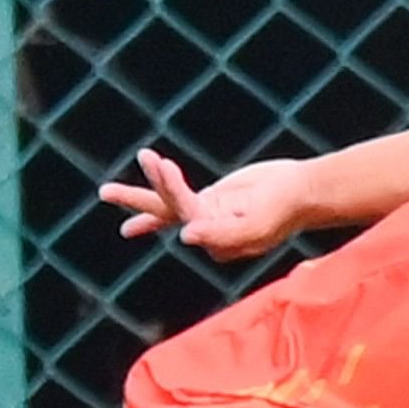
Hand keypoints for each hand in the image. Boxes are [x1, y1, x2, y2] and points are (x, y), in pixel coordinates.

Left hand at [99, 148, 312, 260]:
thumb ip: (223, 234)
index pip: (188, 215)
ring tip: (111, 185)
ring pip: (167, 201)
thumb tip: (185, 236)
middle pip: (164, 213)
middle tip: (105, 191)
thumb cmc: (284, 209)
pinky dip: (161, 186)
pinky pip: (176, 196)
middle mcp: (205, 229)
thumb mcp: (257, 226)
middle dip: (136, 201)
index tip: (165, 167)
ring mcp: (206, 214)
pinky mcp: (210, 199)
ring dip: (146, 185)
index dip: (175, 190)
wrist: (302, 192)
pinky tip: (142, 184)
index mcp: (216, 240)